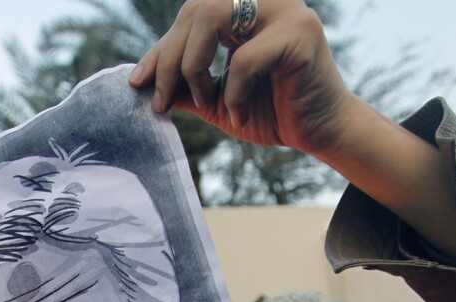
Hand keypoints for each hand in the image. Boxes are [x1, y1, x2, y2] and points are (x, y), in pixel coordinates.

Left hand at [129, 0, 352, 158]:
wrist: (319, 133)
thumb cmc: (270, 113)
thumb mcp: (215, 99)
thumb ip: (183, 86)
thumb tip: (140, 82)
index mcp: (244, 8)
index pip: (189, 14)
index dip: (159, 49)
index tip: (136, 83)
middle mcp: (264, 0)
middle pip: (195, 8)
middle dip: (170, 60)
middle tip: (161, 102)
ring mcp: (285, 10)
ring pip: (212, 16)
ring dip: (194, 67)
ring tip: (205, 100)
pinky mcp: (301, 33)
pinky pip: (243, 59)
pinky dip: (232, 94)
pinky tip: (240, 114)